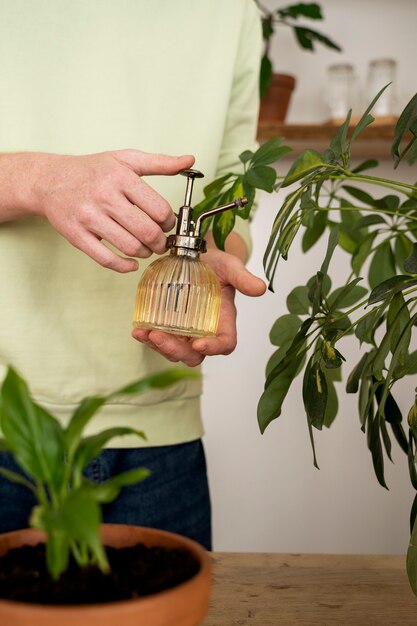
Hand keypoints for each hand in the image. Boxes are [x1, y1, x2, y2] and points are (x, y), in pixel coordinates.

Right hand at [31, 149, 194, 271]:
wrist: (50, 180)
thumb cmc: (93, 170)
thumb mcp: (126, 159)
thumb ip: (160, 162)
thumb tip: (191, 160)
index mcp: (121, 178)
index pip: (159, 209)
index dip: (170, 222)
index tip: (167, 224)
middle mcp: (104, 197)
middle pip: (147, 232)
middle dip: (161, 242)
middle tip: (161, 242)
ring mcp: (89, 217)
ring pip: (130, 247)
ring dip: (145, 253)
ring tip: (145, 248)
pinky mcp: (76, 235)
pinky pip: (106, 259)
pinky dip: (125, 266)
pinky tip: (131, 262)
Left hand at [131, 247, 265, 365]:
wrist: (196, 256)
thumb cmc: (216, 264)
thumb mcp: (231, 267)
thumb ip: (242, 278)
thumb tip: (260, 288)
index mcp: (224, 323)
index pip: (224, 344)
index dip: (213, 348)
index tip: (199, 344)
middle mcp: (205, 332)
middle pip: (194, 355)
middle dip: (176, 350)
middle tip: (159, 337)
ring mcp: (185, 331)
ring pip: (174, 350)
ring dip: (158, 346)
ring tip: (143, 334)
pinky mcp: (168, 325)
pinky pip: (159, 338)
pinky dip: (147, 337)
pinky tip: (137, 331)